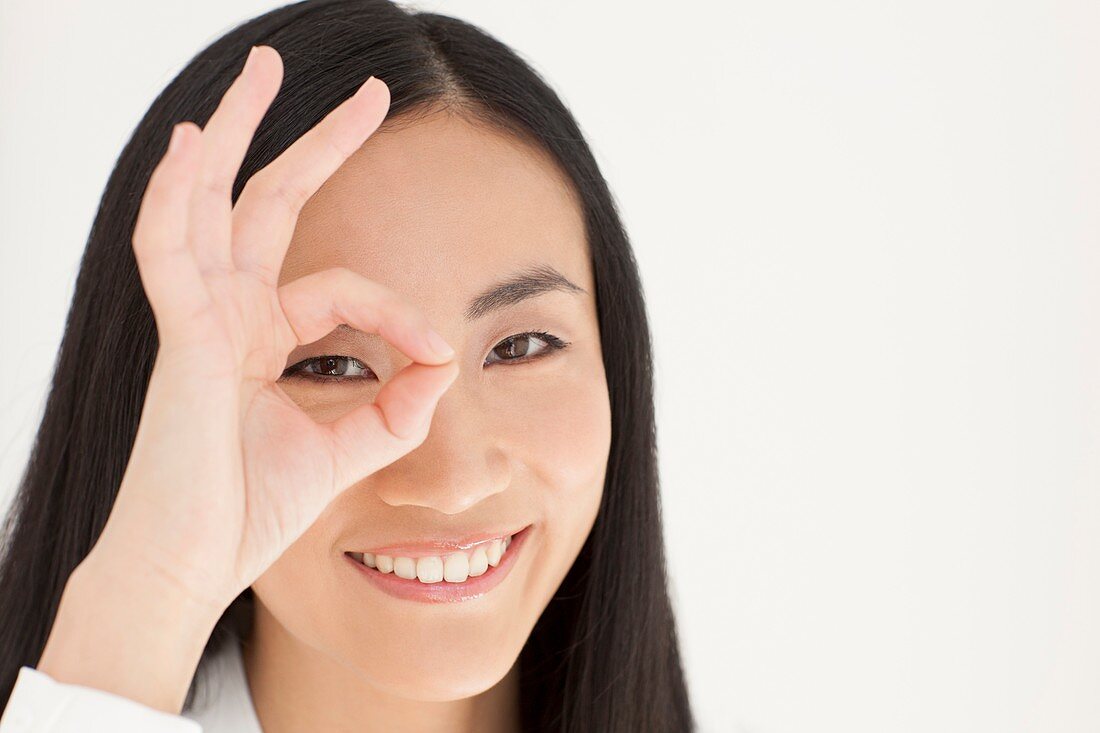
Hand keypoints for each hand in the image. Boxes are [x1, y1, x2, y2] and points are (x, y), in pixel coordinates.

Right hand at [89, 45, 458, 613]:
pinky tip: (193, 144)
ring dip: (237, 132)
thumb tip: (447, 364)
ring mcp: (199, 318)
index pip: (344, 289)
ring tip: (261, 69)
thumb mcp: (346, 451)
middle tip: (368, 92)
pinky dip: (175, 197)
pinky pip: (169, 251)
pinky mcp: (180, 339)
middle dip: (317, 143)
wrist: (193, 566)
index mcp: (263, 337)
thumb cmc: (249, 510)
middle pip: (270, 203)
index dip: (400, 315)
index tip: (439, 356)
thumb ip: (396, 408)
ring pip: (213, 201)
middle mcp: (228, 314)